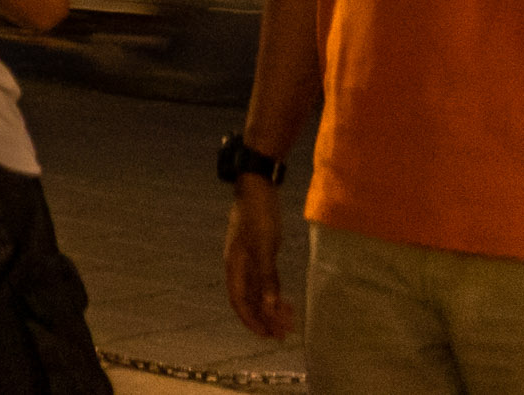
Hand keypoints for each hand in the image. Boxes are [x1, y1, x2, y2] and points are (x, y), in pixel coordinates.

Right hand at [222, 178, 292, 339]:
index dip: (252, 320)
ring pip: (257, 291)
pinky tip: (284, 299)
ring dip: (270, 307)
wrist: (256, 188)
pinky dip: (273, 293)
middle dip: (264, 318)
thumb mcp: (264, 247)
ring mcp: (248, 259)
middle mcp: (239, 266)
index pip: (239, 301)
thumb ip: (266, 277)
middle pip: (249, 299)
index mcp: (235, 266)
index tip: (268, 335)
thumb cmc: (259, 216)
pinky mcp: (258, 252)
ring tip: (288, 320)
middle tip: (284, 333)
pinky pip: (264, 280)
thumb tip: (270, 307)